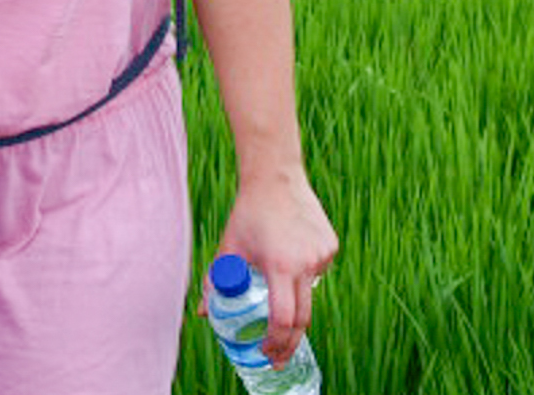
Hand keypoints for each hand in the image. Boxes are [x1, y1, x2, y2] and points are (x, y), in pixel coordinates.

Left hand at [210, 167, 338, 365]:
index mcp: (280, 266)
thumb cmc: (248, 213)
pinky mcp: (330, 246)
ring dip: (294, 298)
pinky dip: (304, 274)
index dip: (275, 342)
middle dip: (290, 343)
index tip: (266, 353)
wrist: (276, 177)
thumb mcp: (228, 247)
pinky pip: (317, 272)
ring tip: (275, 268)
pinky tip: (289, 252)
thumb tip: (203, 313)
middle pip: (303, 319)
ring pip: (309, 292)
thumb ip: (216, 282)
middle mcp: (306, 263)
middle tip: (278, 357)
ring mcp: (322, 255)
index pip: (283, 318)